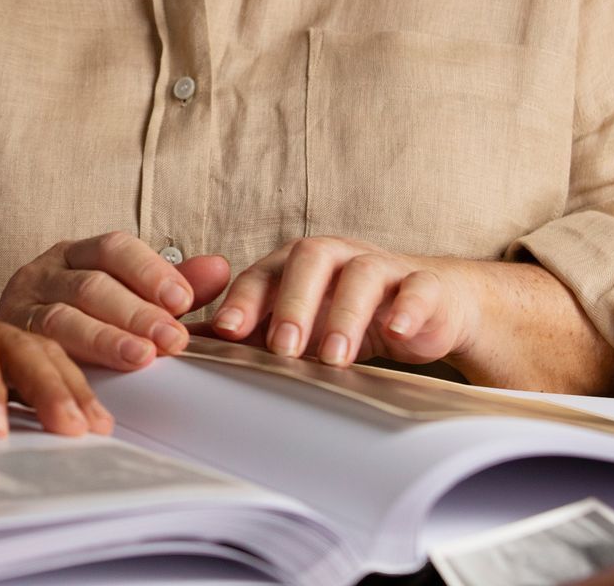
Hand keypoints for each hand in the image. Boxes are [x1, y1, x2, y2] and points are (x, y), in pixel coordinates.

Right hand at [0, 232, 231, 370]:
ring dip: (105, 340)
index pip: (113, 248)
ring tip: (140, 360)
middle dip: (137, 312)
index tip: (182, 300)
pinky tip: (90, 391)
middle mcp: (42, 274)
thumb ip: (164, 285)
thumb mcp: (117, 298)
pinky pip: (31, 355)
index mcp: (72, 256)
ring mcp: (17, 308)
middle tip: (173, 340)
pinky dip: (62, 373)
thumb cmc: (65, 322)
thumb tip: (219, 269)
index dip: (148, 270)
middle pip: (92, 285)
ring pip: (62, 319)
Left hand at [207, 236, 477, 367]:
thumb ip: (249, 329)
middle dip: (293, 303)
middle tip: (283, 347)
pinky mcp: (425, 286)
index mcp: (297, 264)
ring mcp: (382, 267)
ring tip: (334, 357)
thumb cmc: (347, 313)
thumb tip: (186, 341)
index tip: (227, 331)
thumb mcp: (297, 322)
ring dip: (345, 315)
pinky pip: (418, 289)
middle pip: (309, 260)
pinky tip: (398, 332)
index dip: (245, 300)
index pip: (264, 273)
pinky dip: (408, 309)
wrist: (427, 307)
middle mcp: (336, 257)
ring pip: (362, 275)